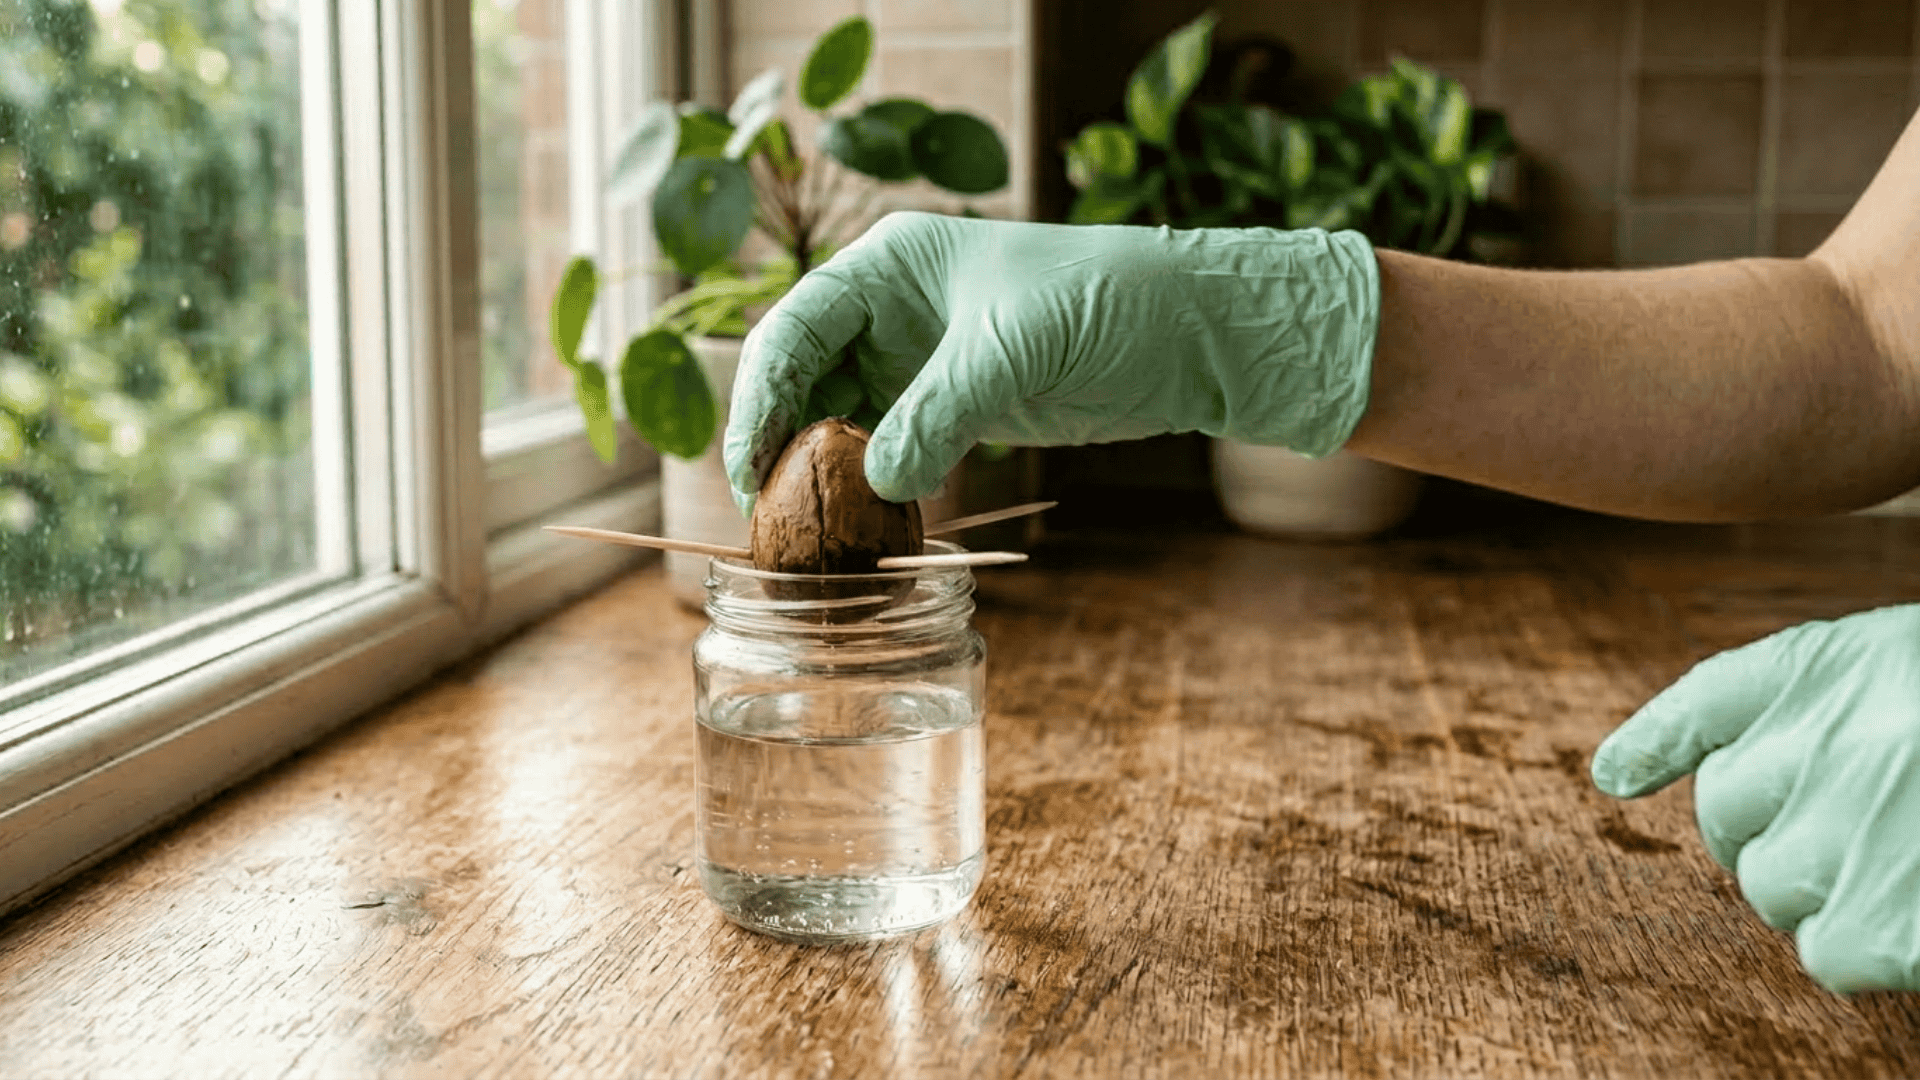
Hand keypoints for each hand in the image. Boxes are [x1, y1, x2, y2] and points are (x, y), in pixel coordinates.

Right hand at [722, 212, 1379, 502]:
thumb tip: (878, 483)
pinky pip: (888, 450)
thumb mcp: (1013, 351)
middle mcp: (890, 311)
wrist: (1188, 333)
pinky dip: (871, 488)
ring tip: (810, 537)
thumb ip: (939, 412)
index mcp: (888, 265)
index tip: (748, 467)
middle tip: (770, 520)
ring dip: (821, 475)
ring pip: (838, 420)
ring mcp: (919, 361)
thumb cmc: (1105, 303)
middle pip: (802, 378)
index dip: (760, 396)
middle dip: (780, 444)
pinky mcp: (954, 408)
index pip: (792, 327)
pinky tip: (866, 528)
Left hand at [1591, 605, 1919, 992]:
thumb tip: (1606, 774)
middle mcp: (1822, 743)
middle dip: (1786, 830)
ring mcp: (1853, 835)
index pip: (1704, 711)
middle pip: (1730, 821)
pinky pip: (1829, 952)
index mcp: (1823, 666)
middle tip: (1885, 816)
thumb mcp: (1866, 668)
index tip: (1632, 774)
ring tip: (1911, 852)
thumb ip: (1733, 707)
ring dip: (1828, 889)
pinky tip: (1918, 901)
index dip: (1692, 749)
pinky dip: (1871, 943)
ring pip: (1773, 892)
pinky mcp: (1886, 923)